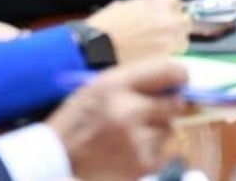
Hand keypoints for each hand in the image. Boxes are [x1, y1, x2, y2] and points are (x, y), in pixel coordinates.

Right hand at [45, 58, 185, 180]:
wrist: (55, 160)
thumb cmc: (78, 121)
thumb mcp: (99, 87)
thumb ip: (135, 80)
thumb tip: (176, 78)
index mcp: (114, 85)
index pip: (167, 70)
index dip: (178, 76)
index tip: (179, 81)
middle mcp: (128, 110)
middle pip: (174, 103)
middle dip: (165, 108)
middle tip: (146, 114)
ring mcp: (136, 140)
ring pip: (169, 129)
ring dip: (155, 132)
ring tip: (127, 137)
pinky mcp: (142, 164)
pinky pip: (163, 151)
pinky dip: (150, 152)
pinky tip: (126, 153)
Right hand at [85, 0, 190, 62]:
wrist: (95, 51)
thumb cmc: (104, 29)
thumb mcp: (123, 6)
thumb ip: (144, 6)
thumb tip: (151, 8)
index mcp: (161, 2)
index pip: (176, 4)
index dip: (167, 13)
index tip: (160, 20)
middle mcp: (172, 19)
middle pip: (183, 23)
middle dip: (173, 30)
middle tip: (157, 39)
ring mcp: (173, 40)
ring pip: (182, 43)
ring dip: (171, 46)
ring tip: (150, 52)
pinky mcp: (169, 60)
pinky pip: (174, 60)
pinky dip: (165, 61)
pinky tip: (149, 62)